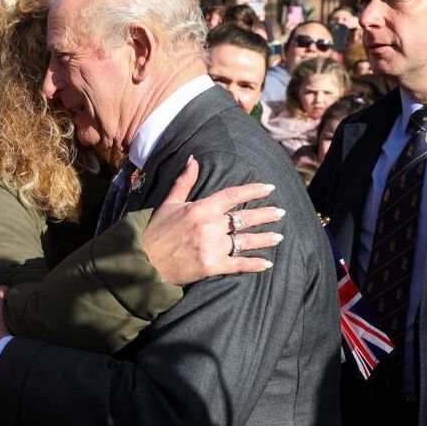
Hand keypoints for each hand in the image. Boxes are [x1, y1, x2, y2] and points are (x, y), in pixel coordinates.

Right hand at [143, 155, 284, 284]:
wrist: (144, 261)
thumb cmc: (155, 231)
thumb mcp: (169, 203)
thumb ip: (185, 181)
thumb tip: (194, 159)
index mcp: (201, 208)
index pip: (233, 195)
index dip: (253, 191)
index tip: (269, 187)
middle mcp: (210, 226)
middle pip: (244, 218)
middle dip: (266, 215)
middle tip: (281, 212)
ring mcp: (212, 247)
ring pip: (245, 241)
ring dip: (265, 239)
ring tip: (279, 236)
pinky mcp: (211, 266)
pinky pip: (239, 264)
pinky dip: (254, 264)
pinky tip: (267, 263)